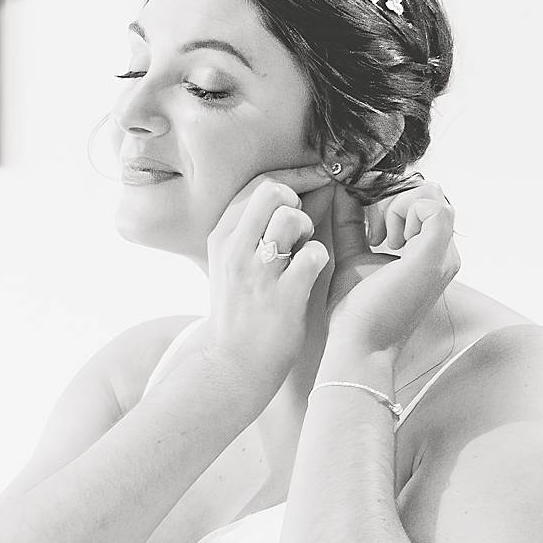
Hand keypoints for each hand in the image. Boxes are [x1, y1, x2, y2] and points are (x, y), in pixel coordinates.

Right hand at [198, 165, 333, 398]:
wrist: (234, 364)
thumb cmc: (241, 311)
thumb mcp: (231, 264)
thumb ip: (252, 230)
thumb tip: (289, 194)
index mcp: (222, 237)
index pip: (259, 185)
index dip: (294, 178)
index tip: (317, 180)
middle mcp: (235, 249)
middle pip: (273, 191)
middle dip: (298, 201)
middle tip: (300, 228)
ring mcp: (257, 272)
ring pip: (293, 218)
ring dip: (308, 232)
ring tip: (301, 254)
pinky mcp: (283, 295)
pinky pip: (315, 254)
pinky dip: (320, 260)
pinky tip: (310, 276)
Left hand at [324, 177, 458, 354]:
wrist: (359, 344)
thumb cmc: (356, 310)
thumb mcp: (354, 254)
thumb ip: (352, 223)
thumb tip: (343, 190)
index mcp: (432, 255)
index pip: (425, 204)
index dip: (392, 203)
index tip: (369, 231)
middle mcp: (445, 254)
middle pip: (430, 194)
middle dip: (393, 201)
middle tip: (372, 235)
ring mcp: (443, 255)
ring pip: (431, 195)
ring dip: (395, 207)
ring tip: (378, 240)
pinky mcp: (433, 256)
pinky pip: (432, 206)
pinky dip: (401, 212)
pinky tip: (386, 241)